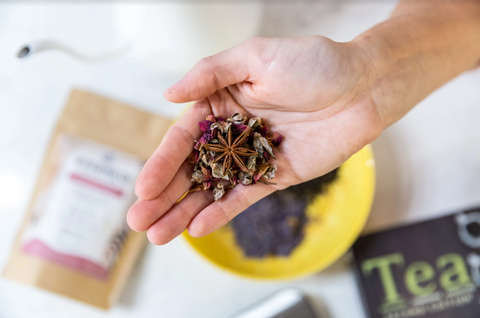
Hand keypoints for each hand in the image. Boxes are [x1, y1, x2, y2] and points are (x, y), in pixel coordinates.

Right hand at [127, 36, 383, 244]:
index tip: (143, 189)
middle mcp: (231, 133)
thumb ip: (209, 75)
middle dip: (164, 196)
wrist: (364, 85)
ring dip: (184, 211)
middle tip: (138, 222)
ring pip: (212, 188)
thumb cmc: (313, 62)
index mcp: (220, 103)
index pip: (182, 138)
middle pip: (191, 169)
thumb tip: (167, 94)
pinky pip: (245, 197)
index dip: (161, 164)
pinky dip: (222, 211)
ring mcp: (252, 157)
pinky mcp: (275, 175)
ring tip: (157, 235)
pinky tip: (198, 227)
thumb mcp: (256, 56)